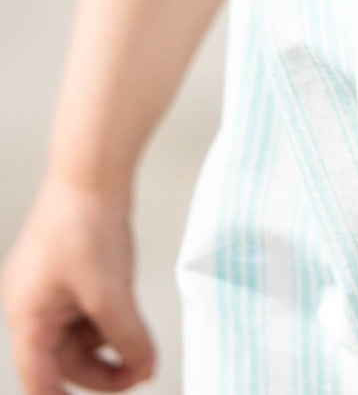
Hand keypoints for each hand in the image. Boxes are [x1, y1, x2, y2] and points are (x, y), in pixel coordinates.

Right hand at [2, 178, 155, 393]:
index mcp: (27, 317)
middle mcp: (30, 305)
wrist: (92, 170)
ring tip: (137, 337)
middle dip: (100, 370)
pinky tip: (128, 308)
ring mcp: (47, 286)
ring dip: (107, 342)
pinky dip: (107, 316)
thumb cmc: (87, 225)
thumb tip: (144, 370)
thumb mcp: (110, 293)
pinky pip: (85, 307)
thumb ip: (128, 338)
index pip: (39, 381)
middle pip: (62, 360)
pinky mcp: (67, 269)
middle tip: (137, 374)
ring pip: (78, 334)